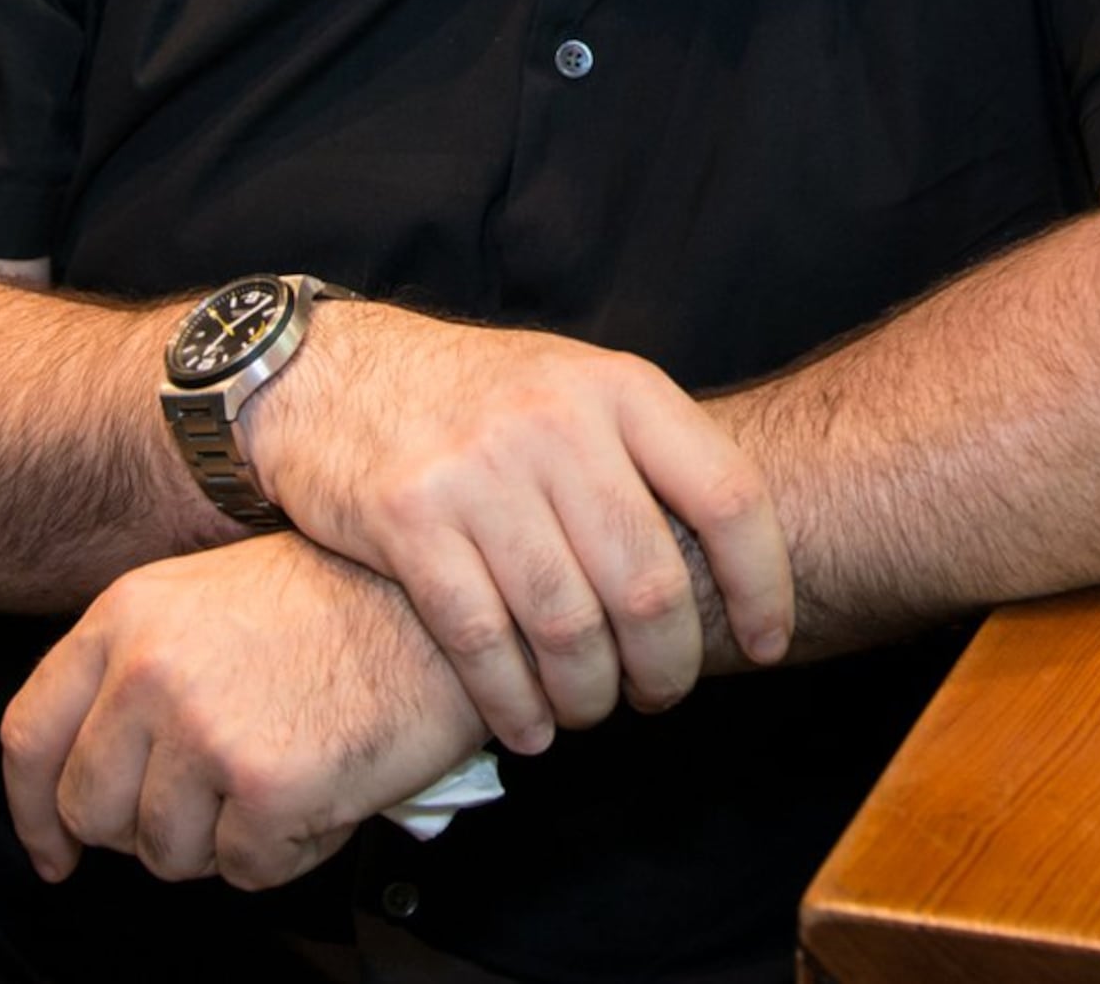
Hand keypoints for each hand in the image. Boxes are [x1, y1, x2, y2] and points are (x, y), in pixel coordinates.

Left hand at [1, 532, 483, 890]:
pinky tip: (321, 790)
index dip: (35, 811)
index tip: (54, 850)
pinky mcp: (268, 786)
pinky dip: (286, 851)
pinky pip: (244, 870)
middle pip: (92, 811)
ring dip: (221, 841)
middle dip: (145, 830)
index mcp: (126, 617)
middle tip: (210, 808)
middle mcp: (150, 672)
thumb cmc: (340, 601)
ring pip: (165, 853)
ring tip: (281, 779)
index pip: (31, 736)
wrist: (440, 602)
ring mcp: (206, 730)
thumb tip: (88, 775)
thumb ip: (136, 671)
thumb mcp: (207, 602)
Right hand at [241, 303, 792, 752]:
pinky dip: (512, 702)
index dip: (761, 585)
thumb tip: (733, 562)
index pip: (728, 496)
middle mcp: (556, 421)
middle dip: (666, 665)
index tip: (769, 642)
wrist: (330, 373)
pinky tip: (525, 726)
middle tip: (658, 694)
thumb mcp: (574, 388)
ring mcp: (479, 469)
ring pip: (568, 625)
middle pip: (648, 583)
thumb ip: (645, 456)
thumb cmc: (475, 400)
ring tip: (589, 710)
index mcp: (619, 388)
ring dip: (588, 695)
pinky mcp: (408, 518)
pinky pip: (482, 640)